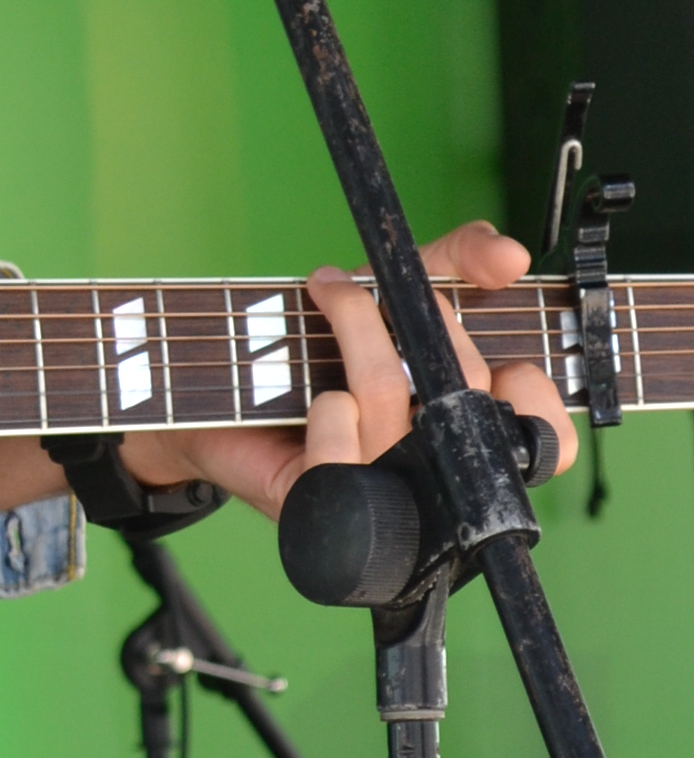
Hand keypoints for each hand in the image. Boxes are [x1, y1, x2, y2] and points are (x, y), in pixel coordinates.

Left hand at [120, 219, 576, 522]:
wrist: (215, 385)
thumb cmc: (318, 344)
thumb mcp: (397, 288)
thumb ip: (458, 261)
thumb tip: (510, 253)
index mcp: (468, 432)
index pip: (542, 437)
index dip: (535, 397)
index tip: (507, 354)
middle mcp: (433, 474)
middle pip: (463, 395)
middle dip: (428, 321)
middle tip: (384, 288)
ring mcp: (378, 497)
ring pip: (392, 400)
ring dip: (359, 329)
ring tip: (328, 291)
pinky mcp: (319, 504)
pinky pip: (342, 451)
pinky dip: (330, 409)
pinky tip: (316, 394)